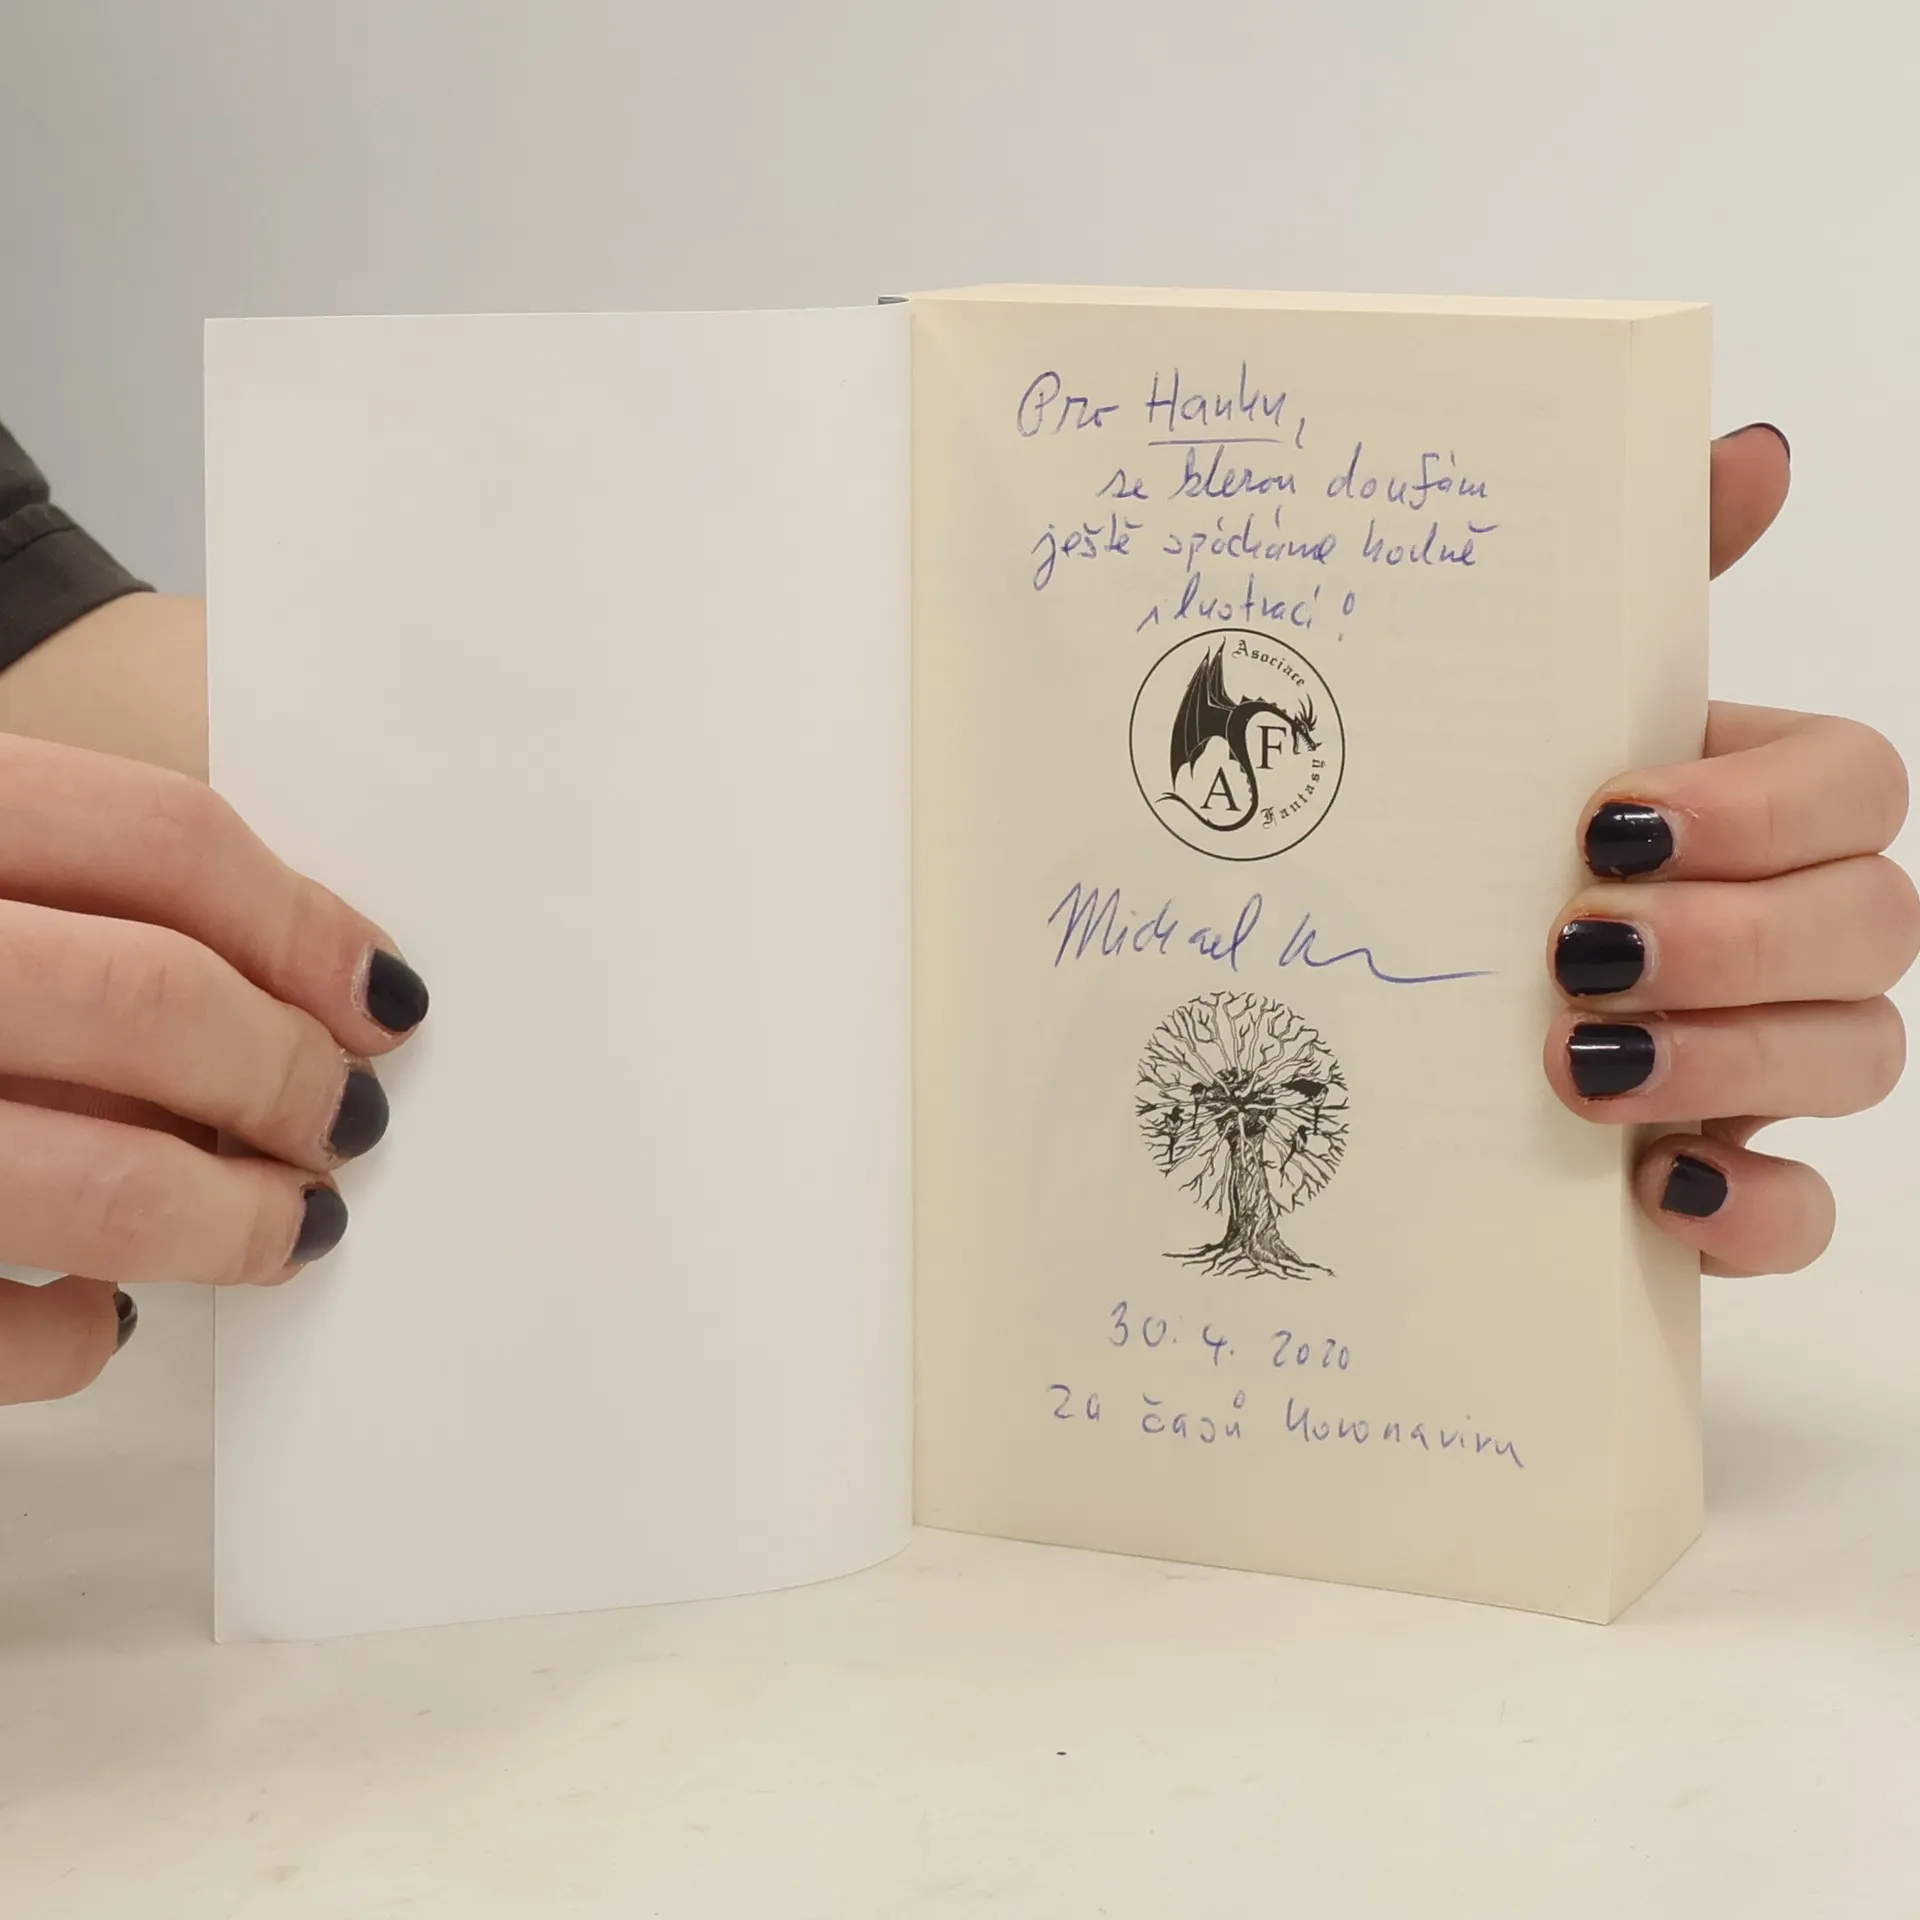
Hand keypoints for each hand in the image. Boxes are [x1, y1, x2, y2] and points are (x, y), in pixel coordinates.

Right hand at [0, 732, 426, 1404]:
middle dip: (288, 1075)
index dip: (307, 926)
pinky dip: (69, 1334)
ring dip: (229, 1216)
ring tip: (289, 1223)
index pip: (162, 838)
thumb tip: (307, 993)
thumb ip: (78, 889)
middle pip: (151, 1002)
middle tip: (346, 1119)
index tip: (385, 999)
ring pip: (94, 1180)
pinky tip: (104, 1313)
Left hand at [1546, 424, 1917, 1274]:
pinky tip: (1653, 1189)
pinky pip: (1800, 1214)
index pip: (1859, 784)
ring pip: (1860, 1059)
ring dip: (1732, 1060)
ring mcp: (1766, 1059)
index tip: (1609, 822)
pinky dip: (1748, 1211)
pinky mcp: (1723, 1176)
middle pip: (1876, 924)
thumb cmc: (1482, 840)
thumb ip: (1648, 581)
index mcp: (1751, 806)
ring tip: (1580, 1063)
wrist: (1388, 1000)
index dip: (1762, 806)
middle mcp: (1786, 929)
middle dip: (1737, 938)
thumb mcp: (1537, 712)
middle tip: (1582, 949)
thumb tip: (1754, 447)